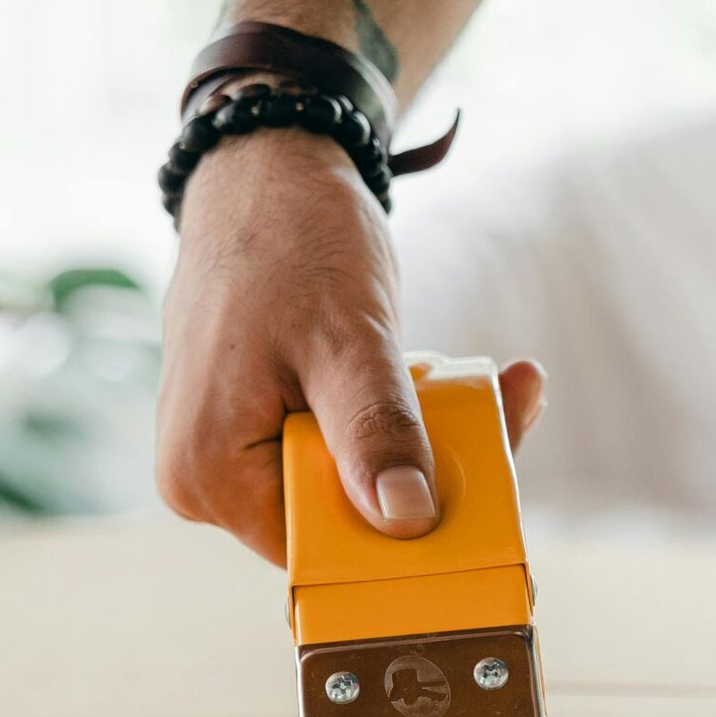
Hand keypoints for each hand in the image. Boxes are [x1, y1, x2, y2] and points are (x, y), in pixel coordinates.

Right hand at [155, 127, 546, 564]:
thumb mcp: (348, 340)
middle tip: (508, 406)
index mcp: (208, 476)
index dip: (406, 535)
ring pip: (353, 482)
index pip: (322, 550)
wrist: (267, 166)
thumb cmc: (292, 239)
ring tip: (486, 383)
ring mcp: (231, 452)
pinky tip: (444, 374)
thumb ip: (376, 432)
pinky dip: (402, 419)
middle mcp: (206, 480)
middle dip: (432, 474)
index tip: (490, 491)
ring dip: (427, 441)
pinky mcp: (262, 425)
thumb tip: (408, 520)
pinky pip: (345, 448)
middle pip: (343, 519)